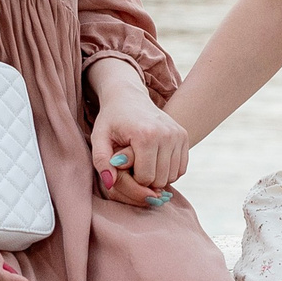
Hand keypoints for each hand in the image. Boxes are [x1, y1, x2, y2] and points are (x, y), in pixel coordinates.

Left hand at [90, 66, 186, 206]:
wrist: (128, 96)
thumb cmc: (111, 120)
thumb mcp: (98, 138)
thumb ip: (101, 162)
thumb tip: (110, 184)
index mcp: (146, 135)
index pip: (145, 178)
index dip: (131, 178)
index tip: (123, 166)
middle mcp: (167, 134)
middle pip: (160, 180)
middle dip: (144, 179)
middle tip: (132, 164)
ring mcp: (178, 135)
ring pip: (171, 177)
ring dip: (156, 176)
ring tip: (142, 161)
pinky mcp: (183, 136)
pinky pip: (180, 169)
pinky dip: (167, 171)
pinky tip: (154, 160)